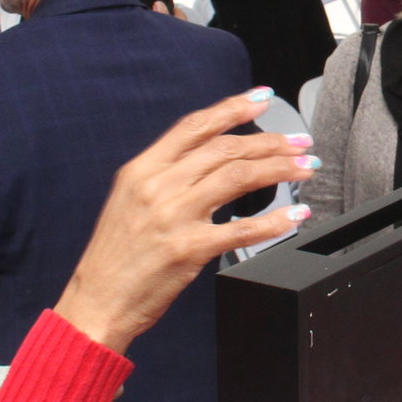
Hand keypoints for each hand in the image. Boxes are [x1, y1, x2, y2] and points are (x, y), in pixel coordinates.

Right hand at [53, 88, 315, 351]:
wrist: (96, 301)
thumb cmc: (116, 257)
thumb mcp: (130, 201)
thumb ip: (166, 177)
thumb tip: (211, 160)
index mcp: (141, 170)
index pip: (194, 127)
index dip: (232, 108)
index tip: (262, 99)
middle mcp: (158, 186)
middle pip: (225, 149)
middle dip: (270, 142)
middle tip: (299, 142)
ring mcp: (175, 216)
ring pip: (240, 178)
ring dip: (280, 169)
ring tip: (305, 167)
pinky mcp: (190, 249)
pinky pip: (243, 229)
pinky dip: (276, 220)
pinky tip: (295, 215)